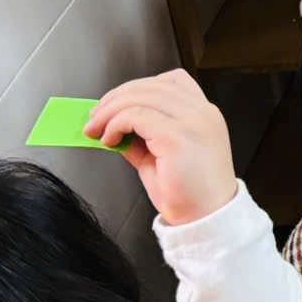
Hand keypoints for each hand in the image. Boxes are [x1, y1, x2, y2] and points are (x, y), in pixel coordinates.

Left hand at [93, 72, 236, 223]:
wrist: (207, 220)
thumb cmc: (190, 195)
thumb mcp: (161, 157)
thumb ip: (142, 137)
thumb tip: (113, 125)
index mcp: (204, 115)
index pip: (171, 81)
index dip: (138, 88)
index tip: (116, 105)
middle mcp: (202, 113)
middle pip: (151, 85)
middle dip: (115, 98)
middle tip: (95, 117)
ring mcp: (193, 122)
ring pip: (141, 96)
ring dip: (110, 110)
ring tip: (97, 129)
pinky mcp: (177, 136)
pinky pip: (136, 115)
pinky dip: (115, 123)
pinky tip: (110, 139)